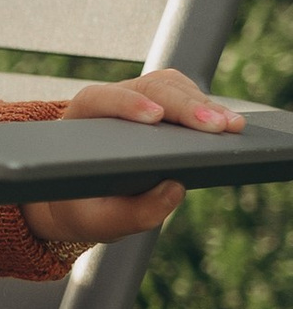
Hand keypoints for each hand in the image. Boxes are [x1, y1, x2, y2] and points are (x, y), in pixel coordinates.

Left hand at [23, 67, 242, 247]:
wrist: (79, 203)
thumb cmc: (84, 208)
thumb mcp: (99, 221)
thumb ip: (132, 213)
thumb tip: (175, 189)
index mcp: (80, 124)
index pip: (101, 100)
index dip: (128, 104)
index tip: (154, 116)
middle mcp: (108, 104)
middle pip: (147, 88)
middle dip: (184, 106)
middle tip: (216, 126)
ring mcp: (135, 100)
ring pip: (169, 87)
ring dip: (201, 104)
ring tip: (229, 126)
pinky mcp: (159, 107)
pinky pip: (183, 94)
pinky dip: (205, 107)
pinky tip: (226, 125)